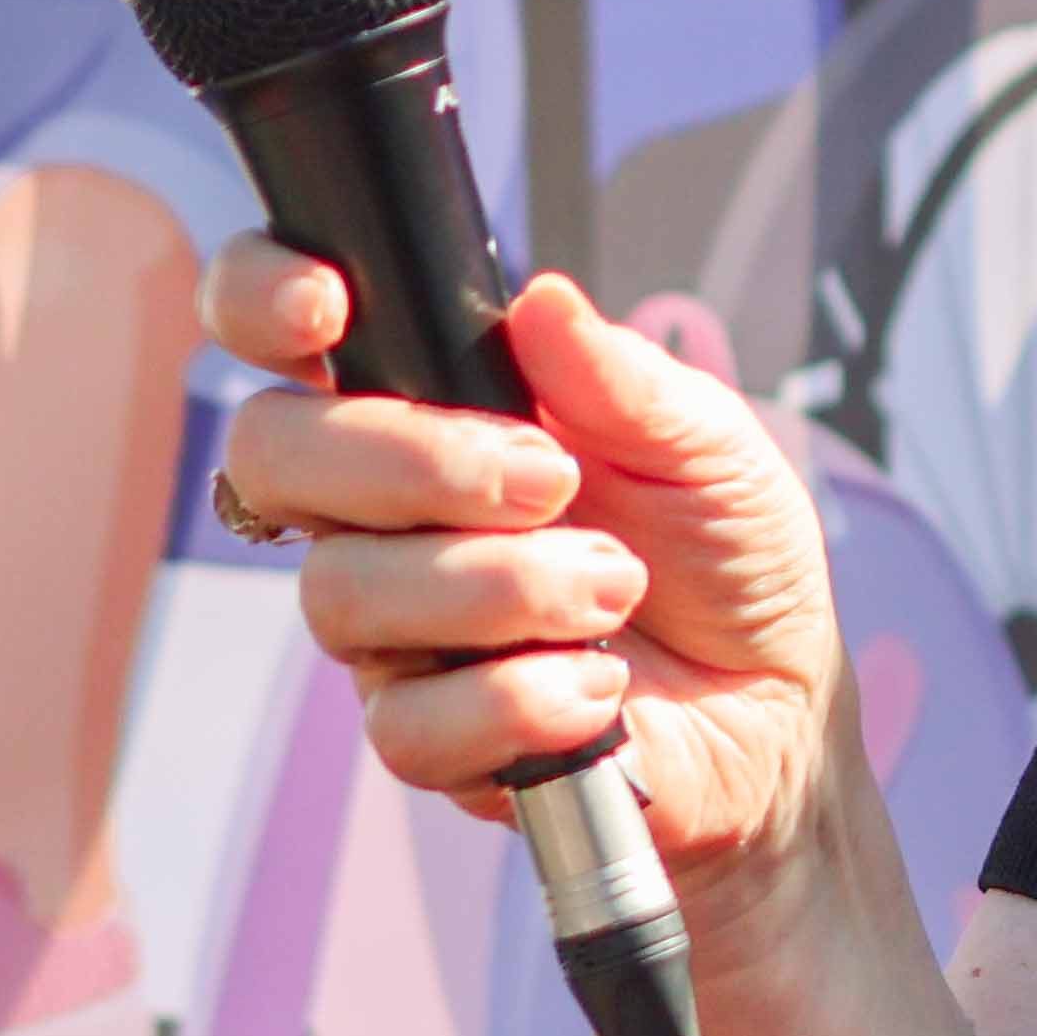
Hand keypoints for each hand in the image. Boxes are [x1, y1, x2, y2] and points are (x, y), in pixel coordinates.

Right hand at [205, 237, 849, 906]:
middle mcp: (382, 513)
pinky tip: (599, 685)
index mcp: (432, 408)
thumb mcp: (707, 443)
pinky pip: (404, 724)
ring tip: (617, 586)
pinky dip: (519, 698)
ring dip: (503, 585)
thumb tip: (542, 302)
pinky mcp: (426, 736)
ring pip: (342, 593)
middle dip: (410, 460)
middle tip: (552, 481)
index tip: (327, 309)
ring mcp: (390, 627)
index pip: (280, 334)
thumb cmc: (722, 547)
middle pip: (273, 458)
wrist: (777, 692)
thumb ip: (624, 380)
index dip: (260, 299)